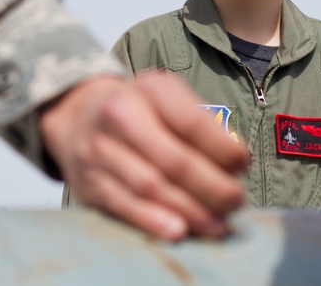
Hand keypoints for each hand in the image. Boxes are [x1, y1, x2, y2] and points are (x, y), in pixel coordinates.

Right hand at [39, 72, 249, 240]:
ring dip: (189, 210)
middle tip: (235, 202)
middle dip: (212, 187)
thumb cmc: (139, 108)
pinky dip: (153, 221)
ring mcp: (101, 150)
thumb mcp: (168, 98)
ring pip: (151, 186)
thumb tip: (235, 162)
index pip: (192, 122)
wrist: (77, 113)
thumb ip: (201, 124)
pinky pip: (125, 204)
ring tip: (217, 225)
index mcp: (150, 89)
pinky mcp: (89, 182)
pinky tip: (180, 231)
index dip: (222, 149)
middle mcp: (121, 115)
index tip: (243, 166)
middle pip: (174, 160)